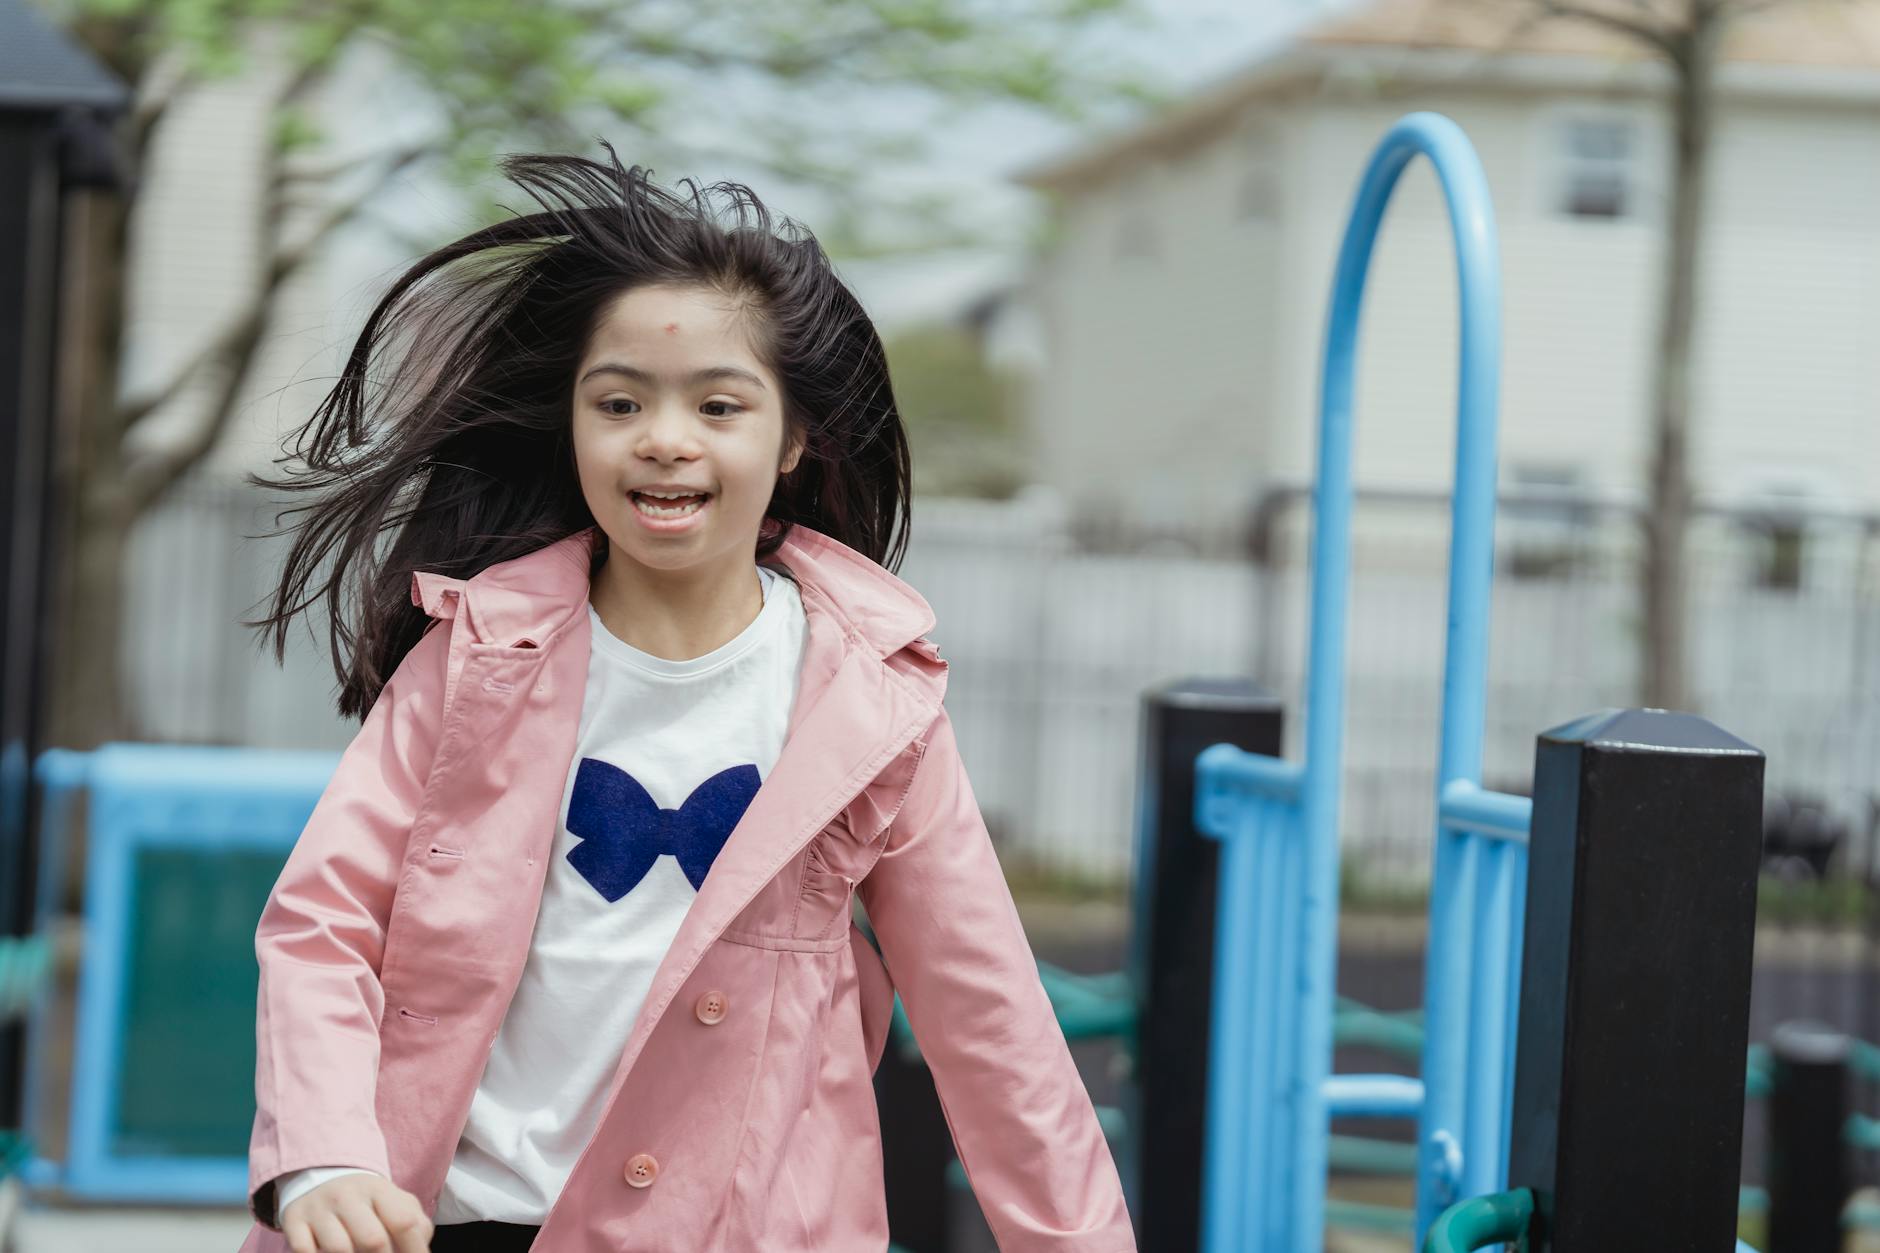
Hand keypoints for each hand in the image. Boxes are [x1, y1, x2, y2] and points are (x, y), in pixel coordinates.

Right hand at [280, 1173, 433, 1252]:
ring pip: (339, 1249)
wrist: (319, 1176)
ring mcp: (319, 1208)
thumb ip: (415, 1223)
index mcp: (378, 1189)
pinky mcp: (293, 1221)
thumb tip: (421, 1248)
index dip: (414, 1250)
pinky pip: (305, 1251)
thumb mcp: (393, 1201)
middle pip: (373, 1240)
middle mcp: (347, 1195)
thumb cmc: (366, 1201)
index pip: (403, 1222)